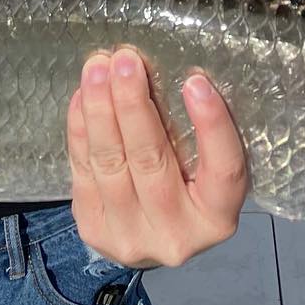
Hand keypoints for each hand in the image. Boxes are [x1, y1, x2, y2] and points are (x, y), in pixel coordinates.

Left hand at [66, 47, 247, 266]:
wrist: (152, 244)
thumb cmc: (188, 194)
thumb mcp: (208, 174)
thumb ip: (199, 140)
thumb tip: (173, 76)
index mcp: (217, 217)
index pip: (223, 170)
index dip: (211, 125)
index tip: (195, 82)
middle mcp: (176, 234)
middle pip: (151, 161)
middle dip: (133, 104)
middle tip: (125, 60)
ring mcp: (130, 236)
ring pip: (110, 164)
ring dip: (99, 110)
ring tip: (97, 70)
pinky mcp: (94, 230)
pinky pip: (83, 171)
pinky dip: (80, 129)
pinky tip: (83, 97)